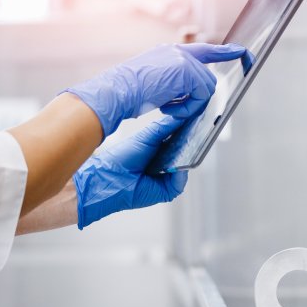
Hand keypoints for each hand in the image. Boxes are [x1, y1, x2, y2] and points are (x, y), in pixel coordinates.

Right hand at [65, 42, 246, 135]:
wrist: (115, 92)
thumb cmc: (126, 93)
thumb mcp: (152, 83)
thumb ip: (173, 83)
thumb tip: (189, 95)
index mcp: (169, 53)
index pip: (203, 50)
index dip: (223, 51)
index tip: (241, 51)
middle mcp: (178, 52)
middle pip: (207, 78)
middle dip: (196, 97)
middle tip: (171, 107)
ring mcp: (183, 59)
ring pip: (206, 88)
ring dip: (189, 105)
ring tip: (166, 108)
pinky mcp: (187, 71)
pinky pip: (202, 95)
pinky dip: (188, 108)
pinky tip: (168, 108)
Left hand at [73, 116, 188, 228]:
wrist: (109, 178)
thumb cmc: (122, 158)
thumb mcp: (147, 137)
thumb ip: (165, 127)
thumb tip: (182, 116)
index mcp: (161, 150)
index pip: (181, 140)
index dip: (188, 132)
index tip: (196, 121)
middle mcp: (166, 164)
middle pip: (186, 154)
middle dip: (191, 145)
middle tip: (198, 133)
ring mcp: (167, 178)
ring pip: (185, 168)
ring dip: (188, 159)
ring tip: (190, 148)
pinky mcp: (166, 191)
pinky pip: (180, 183)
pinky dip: (180, 175)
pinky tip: (178, 166)